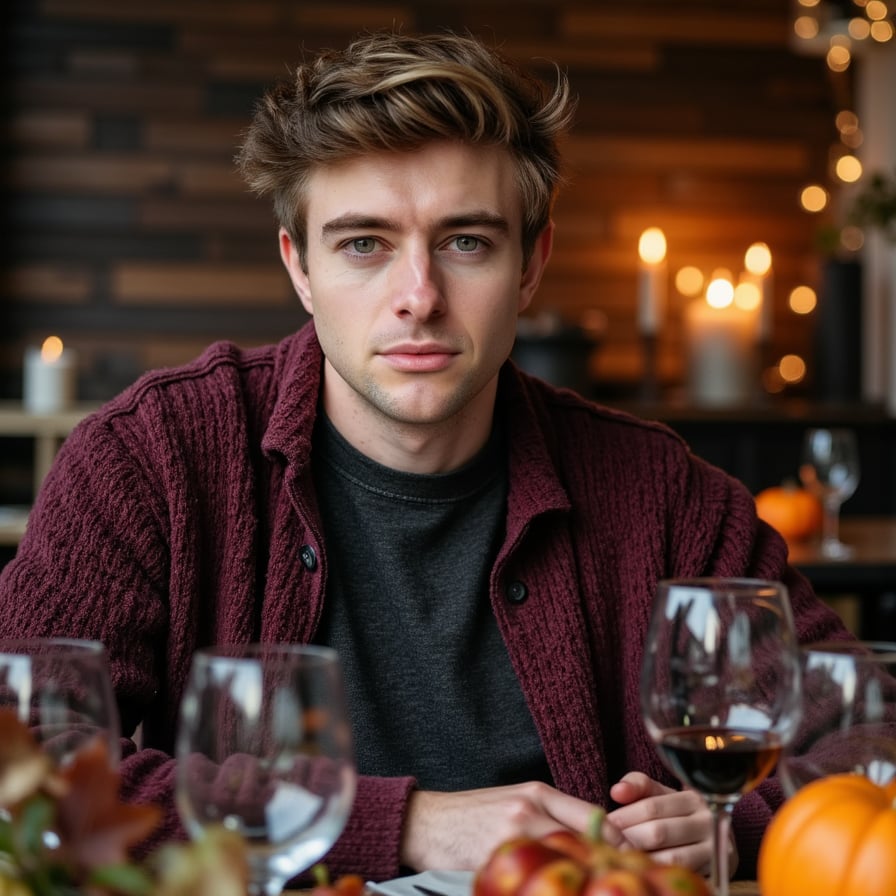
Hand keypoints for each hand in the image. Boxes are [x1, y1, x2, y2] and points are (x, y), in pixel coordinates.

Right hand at [399, 781, 624, 871]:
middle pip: (586, 839)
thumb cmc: (472, 815)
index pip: (594, 817)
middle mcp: (530, 808)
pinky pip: (531, 876)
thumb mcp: (515, 803)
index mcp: (538, 792)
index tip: (633, 865)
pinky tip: (554, 890)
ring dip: (581, 878)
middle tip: (623, 885)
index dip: (618, 844)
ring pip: (564, 859)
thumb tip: (592, 838)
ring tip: (595, 888)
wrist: (426, 820)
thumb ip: (550, 815)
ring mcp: (514, 833)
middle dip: (607, 865)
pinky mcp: (495, 856)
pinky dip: (547, 886)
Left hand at [607, 772, 737, 876]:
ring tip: (621, 857)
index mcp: (692, 799)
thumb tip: (617, 791)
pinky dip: (660, 872)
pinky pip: (682, 874)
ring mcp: (715, 850)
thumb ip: (637, 785)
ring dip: (643, 858)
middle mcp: (707, 823)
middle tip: (607, 844)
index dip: (624, 816)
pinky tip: (644, 870)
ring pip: (671, 858)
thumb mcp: (659, 794)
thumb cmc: (676, 813)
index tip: (604, 824)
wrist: (711, 838)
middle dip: (629, 838)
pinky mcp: (715, 873)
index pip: (651, 807)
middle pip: (659, 832)